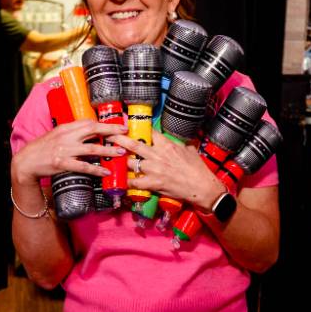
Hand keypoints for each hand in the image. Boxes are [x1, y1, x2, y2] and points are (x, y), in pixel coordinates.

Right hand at [12, 119, 127, 182]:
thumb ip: (72, 132)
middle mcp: (66, 137)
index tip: (119, 125)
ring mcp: (64, 150)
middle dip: (111, 131)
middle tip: (125, 134)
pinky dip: (96, 170)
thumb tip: (91, 131)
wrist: (27, 161)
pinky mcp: (62, 164)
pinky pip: (83, 167)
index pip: (88, 122)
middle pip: (92, 131)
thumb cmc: (43, 148)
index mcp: (65, 127)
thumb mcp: (57, 134)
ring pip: (91, 149)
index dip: (105, 123)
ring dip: (107, 151)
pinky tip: (105, 172)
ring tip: (120, 152)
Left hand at [108, 130, 225, 209]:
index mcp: (166, 145)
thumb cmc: (198, 168)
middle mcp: (157, 155)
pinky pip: (135, 182)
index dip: (136, 128)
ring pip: (131, 162)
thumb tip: (176, 140)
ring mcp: (154, 169)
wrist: (202, 186)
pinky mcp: (153, 183)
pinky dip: (127, 183)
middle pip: (133, 144)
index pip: (149, 132)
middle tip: (108, 134)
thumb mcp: (189, 150)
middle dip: (119, 138)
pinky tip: (121, 182)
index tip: (127, 125)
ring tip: (112, 159)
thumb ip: (179, 144)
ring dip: (121, 161)